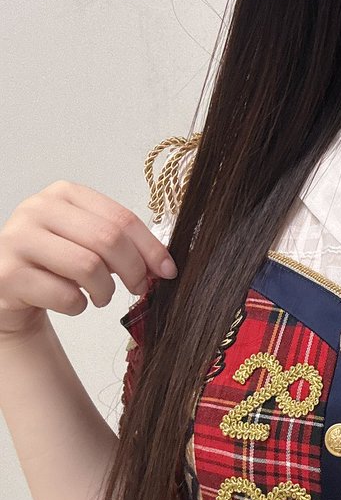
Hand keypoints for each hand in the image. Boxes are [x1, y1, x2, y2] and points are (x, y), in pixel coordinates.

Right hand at [0, 181, 177, 338]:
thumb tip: (163, 264)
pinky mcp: (8, 274)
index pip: (120, 218)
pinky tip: (72, 302)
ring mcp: (18, 240)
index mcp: (63, 193)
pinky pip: (64, 295)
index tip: (167, 270)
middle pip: (107, 239)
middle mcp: (37, 209)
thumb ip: (121, 243)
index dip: (150, 247)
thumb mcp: (86, 240)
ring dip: (105, 290)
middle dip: (133, 270)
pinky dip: (78, 306)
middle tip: (139, 287)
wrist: (8, 286)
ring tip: (101, 295)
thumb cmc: (54, 262)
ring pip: (87, 266)